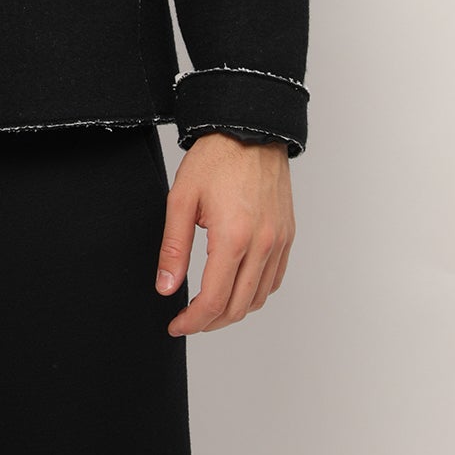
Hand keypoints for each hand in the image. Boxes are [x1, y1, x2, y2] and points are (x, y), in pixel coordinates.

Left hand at [155, 132, 294, 334]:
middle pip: (238, 307)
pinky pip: (274, 279)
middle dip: (210, 323)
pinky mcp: (287, 235)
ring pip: (258, 298)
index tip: (175, 325)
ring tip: (208, 308)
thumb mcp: (181, 199)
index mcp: (234, 237)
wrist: (248, 128)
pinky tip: (235, 288)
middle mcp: (263, 245)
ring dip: (233, 311)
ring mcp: (280, 241)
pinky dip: (254, 293)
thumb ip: (173, 248)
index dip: (192, 321)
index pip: (214, 300)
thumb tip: (166, 287)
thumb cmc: (214, 158)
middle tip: (187, 321)